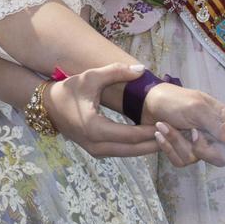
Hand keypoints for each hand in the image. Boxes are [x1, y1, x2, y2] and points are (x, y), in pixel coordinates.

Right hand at [41, 63, 161, 158]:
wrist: (47, 106)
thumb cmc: (68, 90)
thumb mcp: (91, 77)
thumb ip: (116, 72)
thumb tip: (141, 70)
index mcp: (95, 128)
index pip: (130, 135)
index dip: (151, 132)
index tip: (170, 125)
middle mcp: (96, 144)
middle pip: (132, 150)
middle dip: (155, 143)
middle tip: (177, 136)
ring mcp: (95, 151)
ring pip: (128, 153)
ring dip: (147, 147)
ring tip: (169, 138)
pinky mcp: (96, 151)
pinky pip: (121, 152)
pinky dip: (136, 147)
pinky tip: (151, 139)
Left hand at [142, 82, 224, 168]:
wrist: (147, 102)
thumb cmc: (175, 100)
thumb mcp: (197, 108)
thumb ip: (217, 124)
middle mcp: (215, 135)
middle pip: (222, 158)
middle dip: (203, 149)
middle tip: (190, 132)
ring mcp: (199, 145)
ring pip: (198, 159)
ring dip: (178, 142)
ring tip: (165, 125)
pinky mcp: (183, 152)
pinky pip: (181, 161)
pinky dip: (168, 147)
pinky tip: (160, 133)